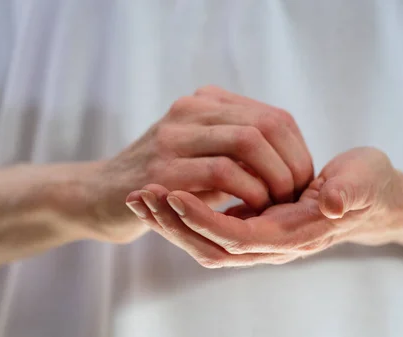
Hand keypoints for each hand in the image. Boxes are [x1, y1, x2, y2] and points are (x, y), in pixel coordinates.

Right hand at [69, 86, 312, 242]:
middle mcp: (190, 110)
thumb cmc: (163, 182)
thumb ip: (238, 149)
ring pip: (248, 142)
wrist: (101, 195)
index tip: (301, 183)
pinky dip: (248, 193)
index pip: (273, 117)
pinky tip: (250, 212)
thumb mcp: (202, 154)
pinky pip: (222, 172)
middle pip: (266, 124)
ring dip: (273, 179)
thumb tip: (292, 163)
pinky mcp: (161, 170)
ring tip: (275, 205)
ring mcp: (173, 137)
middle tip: (293, 197)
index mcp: (205, 103)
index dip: (297, 152)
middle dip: (291, 166)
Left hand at [127, 147, 402, 266]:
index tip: (172, 194)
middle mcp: (272, 243)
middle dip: (175, 223)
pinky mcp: (254, 222)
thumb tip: (331, 204)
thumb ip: (349, 193)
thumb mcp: (365, 183)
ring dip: (172, 221)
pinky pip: (212, 226)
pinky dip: (185, 214)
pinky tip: (164, 193)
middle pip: (213, 245)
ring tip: (142, 195)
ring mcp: (261, 234)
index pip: (239, 237)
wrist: (372, 197)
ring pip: (206, 240)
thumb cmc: (370, 187)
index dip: (204, 219)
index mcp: (294, 235)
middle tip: (142, 195)